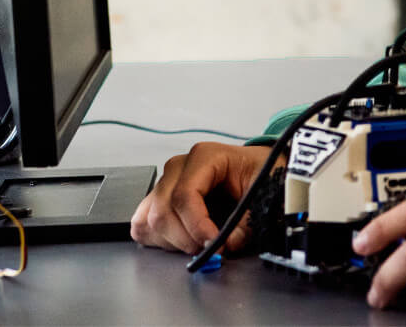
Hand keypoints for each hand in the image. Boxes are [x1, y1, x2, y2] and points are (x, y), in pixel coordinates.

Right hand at [129, 141, 271, 253]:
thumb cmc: (255, 173)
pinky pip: (142, 224)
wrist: (252, 168)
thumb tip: (229, 244)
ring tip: (199, 243)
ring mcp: (165, 183)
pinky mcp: (157, 200)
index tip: (214, 244)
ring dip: (174, 241)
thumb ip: (247, 220)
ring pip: (150, 220)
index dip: (197, 226)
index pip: (185, 195)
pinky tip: (181, 241)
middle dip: (187, 239)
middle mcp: (179, 167)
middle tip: (211, 248)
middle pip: (163, 211)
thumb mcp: (263, 190)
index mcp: (204, 157)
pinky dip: (159, 240)